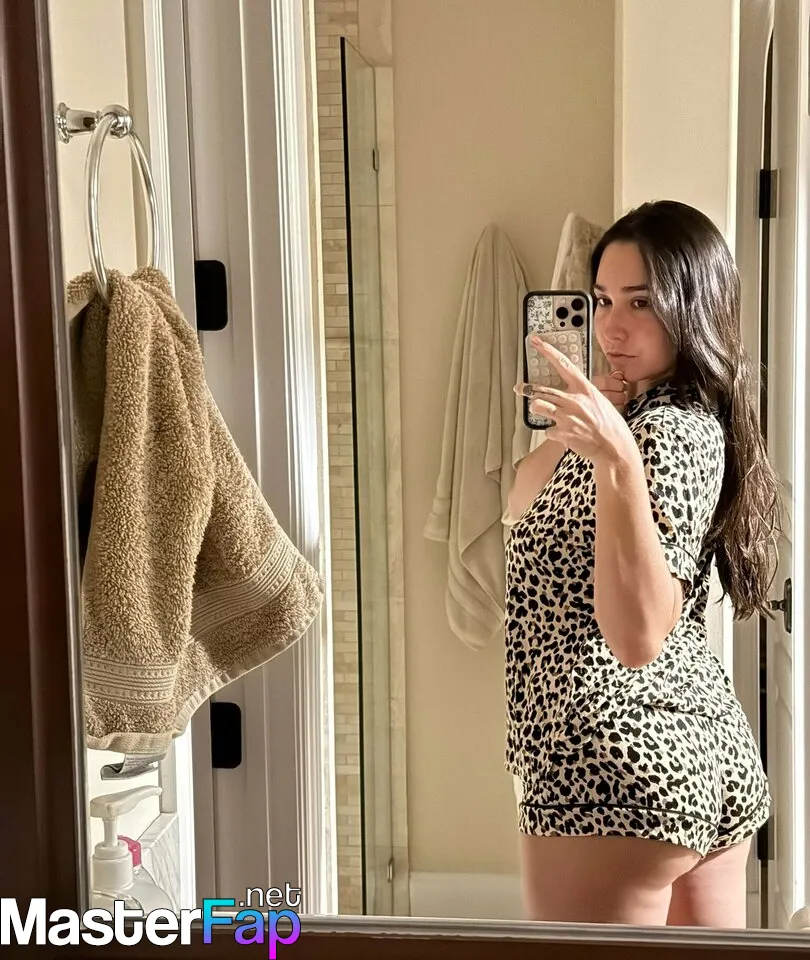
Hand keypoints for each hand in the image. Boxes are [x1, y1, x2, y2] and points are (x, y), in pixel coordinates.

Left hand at [518, 337, 635, 464]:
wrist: (614, 447)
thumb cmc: (609, 424)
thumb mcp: (599, 401)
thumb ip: (581, 394)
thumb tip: (566, 392)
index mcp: (585, 389)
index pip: (563, 364)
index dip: (548, 351)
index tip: (536, 341)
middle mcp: (574, 400)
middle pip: (543, 390)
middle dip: (527, 389)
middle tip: (518, 388)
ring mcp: (567, 416)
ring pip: (538, 406)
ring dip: (536, 408)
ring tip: (538, 409)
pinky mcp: (562, 433)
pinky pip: (548, 431)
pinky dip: (553, 433)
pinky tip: (563, 434)